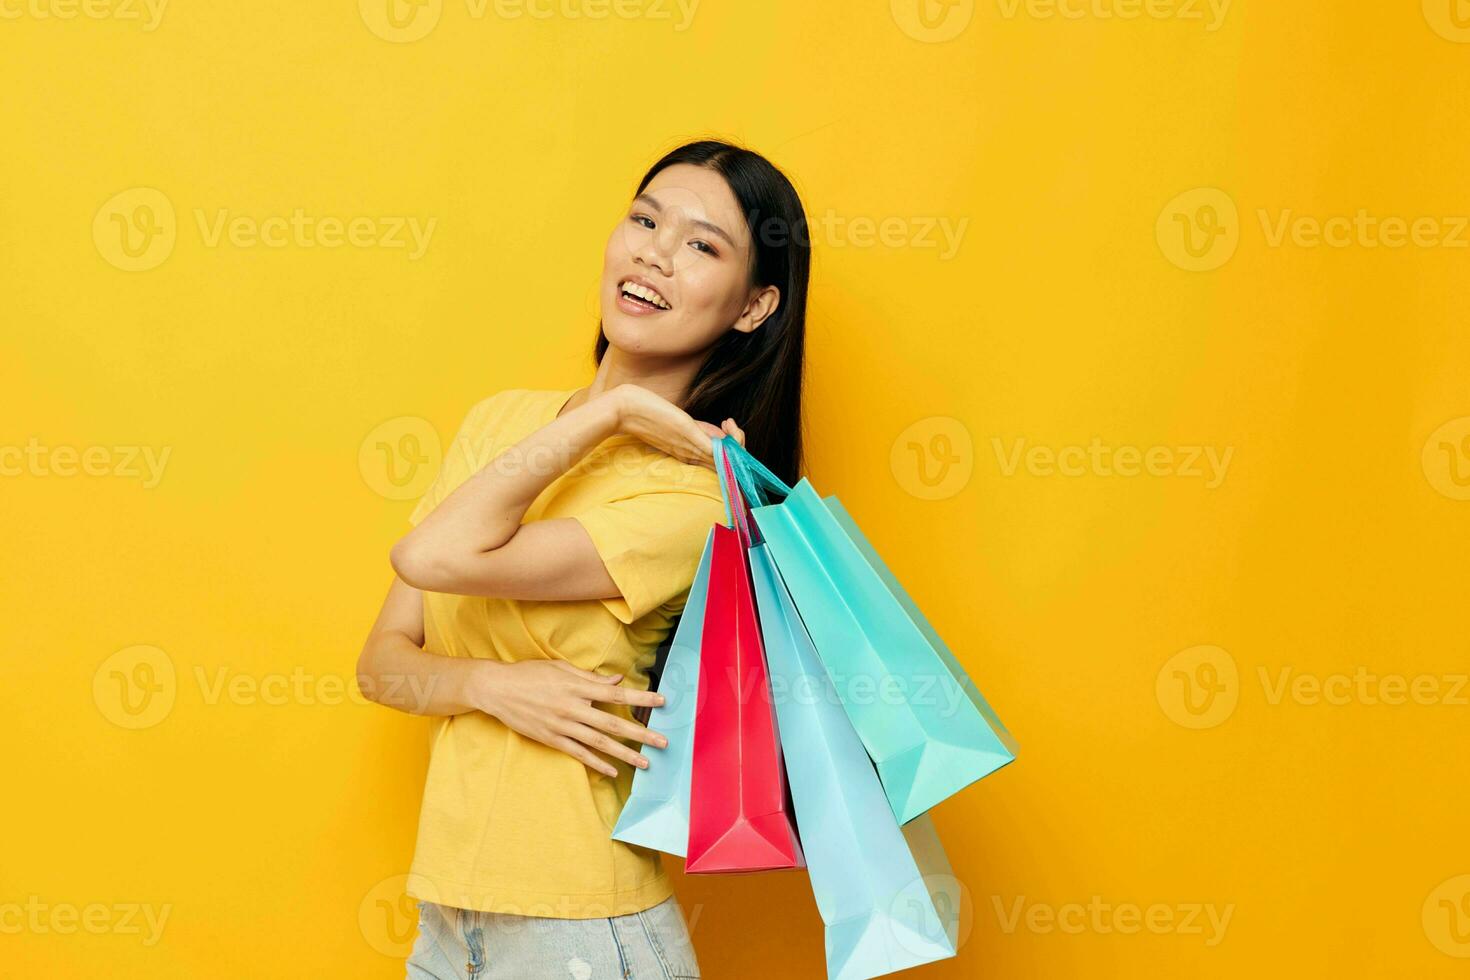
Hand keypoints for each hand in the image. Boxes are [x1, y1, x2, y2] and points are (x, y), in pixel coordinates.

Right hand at [472, 659, 667, 777]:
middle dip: (641, 733)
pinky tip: (613, 771)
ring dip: (625, 754)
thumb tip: (616, 680)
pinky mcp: (551, 739)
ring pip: (600, 743)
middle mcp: (573, 708)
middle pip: (614, 723)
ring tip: (645, 763)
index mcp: (578, 686)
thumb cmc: (530, 673)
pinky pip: (579, 754)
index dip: (641, 698)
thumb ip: (590, 677)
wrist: (497, 689)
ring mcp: (562, 726)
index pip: (617, 694)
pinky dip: (597, 764)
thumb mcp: (561, 668)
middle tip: (664, 742)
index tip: (662, 702)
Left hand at [612, 383, 745, 468]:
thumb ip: (692, 430)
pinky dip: (731, 447)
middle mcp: (691, 454)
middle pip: (727, 465)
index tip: (727, 428)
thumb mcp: (674, 423)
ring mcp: (691, 447)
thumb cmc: (643, 414)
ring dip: (739, 445)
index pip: (720, 461)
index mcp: (687, 453)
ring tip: (731, 426)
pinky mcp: (690, 437)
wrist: (622, 409)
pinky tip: (730, 433)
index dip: (732, 449)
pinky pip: (719, 452)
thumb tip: (709, 432)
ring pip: (728, 460)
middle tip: (732, 426)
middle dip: (740, 449)